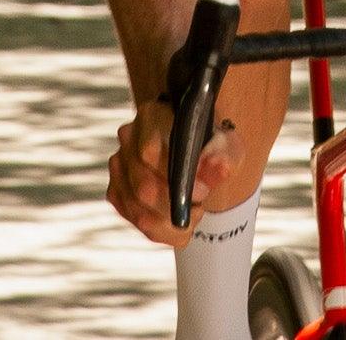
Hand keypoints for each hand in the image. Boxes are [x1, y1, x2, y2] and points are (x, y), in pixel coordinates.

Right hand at [107, 95, 240, 245]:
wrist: (198, 153)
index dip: (177, 180)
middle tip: (200, 206)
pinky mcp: (117, 191)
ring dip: (171, 220)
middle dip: (176, 206)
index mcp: (152, 116)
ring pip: (139, 211)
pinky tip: (179, 219)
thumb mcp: (228, 146)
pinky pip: (137, 222)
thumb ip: (224, 157)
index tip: (204, 192)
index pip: (150, 151)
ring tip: (193, 211)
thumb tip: (218, 170)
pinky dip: (163, 229)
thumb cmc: (211, 146)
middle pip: (143, 187)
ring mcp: (119, 166)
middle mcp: (128, 138)